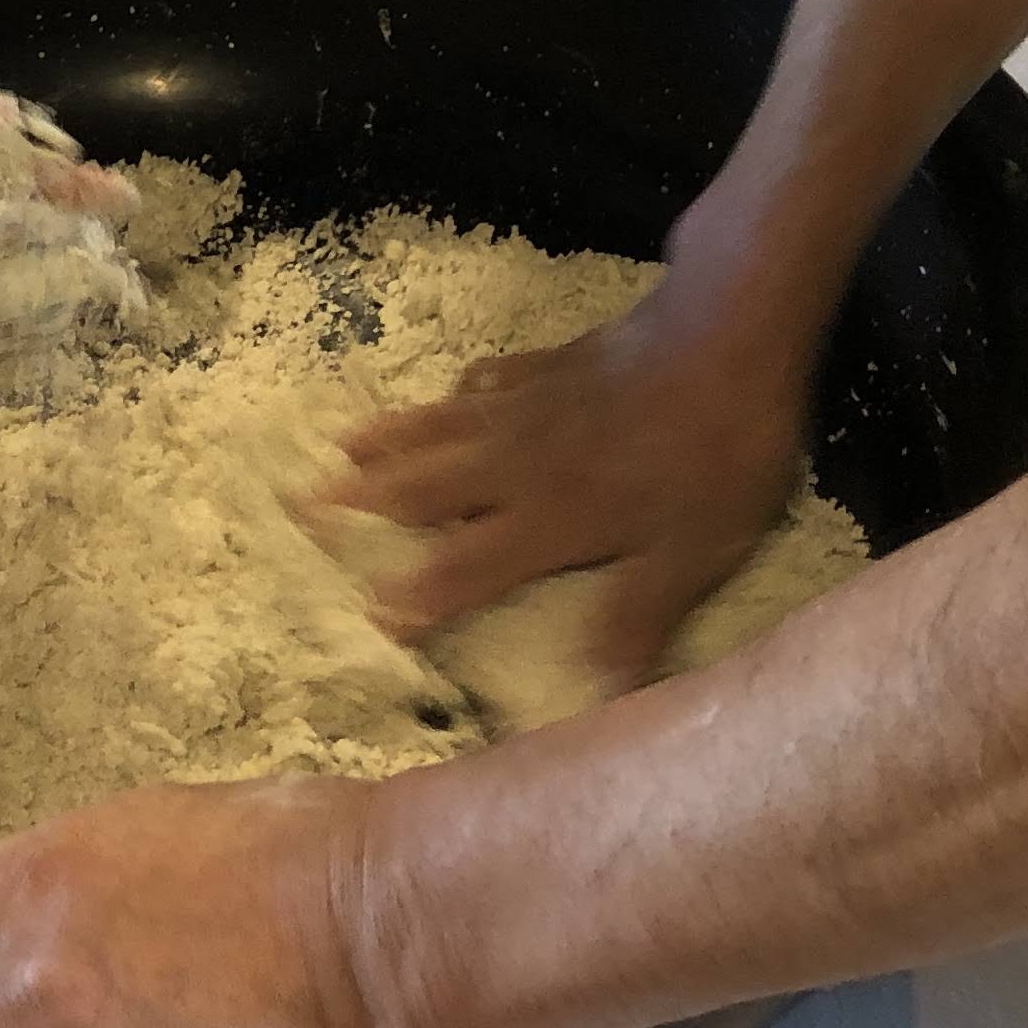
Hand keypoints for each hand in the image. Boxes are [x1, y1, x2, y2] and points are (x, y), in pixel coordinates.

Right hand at [332, 290, 806, 688]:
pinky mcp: (556, 363)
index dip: (420, 596)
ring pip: (445, 428)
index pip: (468, 568)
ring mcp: (533, 405)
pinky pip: (491, 380)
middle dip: (366, 502)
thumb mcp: (693, 553)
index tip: (367, 615)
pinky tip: (452, 393)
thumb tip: (594, 697)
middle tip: (302, 505)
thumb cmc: (714, 451)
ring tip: (341, 446)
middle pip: (429, 487)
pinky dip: (461, 392)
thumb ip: (637, 620)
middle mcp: (521, 464)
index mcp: (549, 519)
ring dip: (391, 440)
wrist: (726, 329)